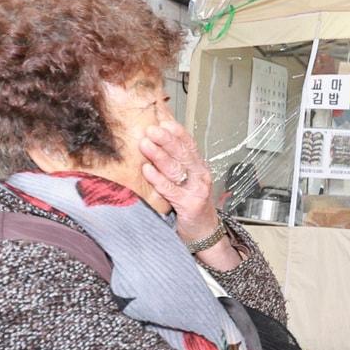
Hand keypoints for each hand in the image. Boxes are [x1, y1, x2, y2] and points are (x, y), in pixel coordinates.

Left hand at [140, 121, 217, 237]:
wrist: (204, 231)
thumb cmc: (191, 203)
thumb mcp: (186, 179)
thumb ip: (174, 161)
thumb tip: (155, 138)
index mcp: (198, 165)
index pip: (188, 143)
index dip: (176, 130)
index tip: (161, 118)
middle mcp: (200, 175)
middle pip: (183, 153)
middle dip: (166, 139)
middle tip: (151, 129)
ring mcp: (196, 190)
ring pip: (176, 169)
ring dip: (159, 155)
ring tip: (145, 144)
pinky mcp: (189, 205)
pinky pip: (170, 189)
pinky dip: (158, 179)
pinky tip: (147, 170)